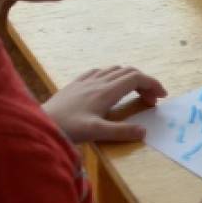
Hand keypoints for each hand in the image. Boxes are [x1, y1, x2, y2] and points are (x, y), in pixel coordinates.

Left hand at [43, 66, 166, 143]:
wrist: (39, 123)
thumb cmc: (67, 128)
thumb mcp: (97, 132)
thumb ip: (122, 131)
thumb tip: (144, 131)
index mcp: (106, 91)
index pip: (136, 78)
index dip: (153, 84)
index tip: (162, 96)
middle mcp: (98, 81)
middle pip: (129, 72)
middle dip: (144, 83)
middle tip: (150, 101)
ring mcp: (86, 80)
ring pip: (114, 70)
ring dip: (130, 79)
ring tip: (133, 94)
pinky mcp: (75, 84)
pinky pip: (99, 72)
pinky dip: (112, 76)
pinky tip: (108, 87)